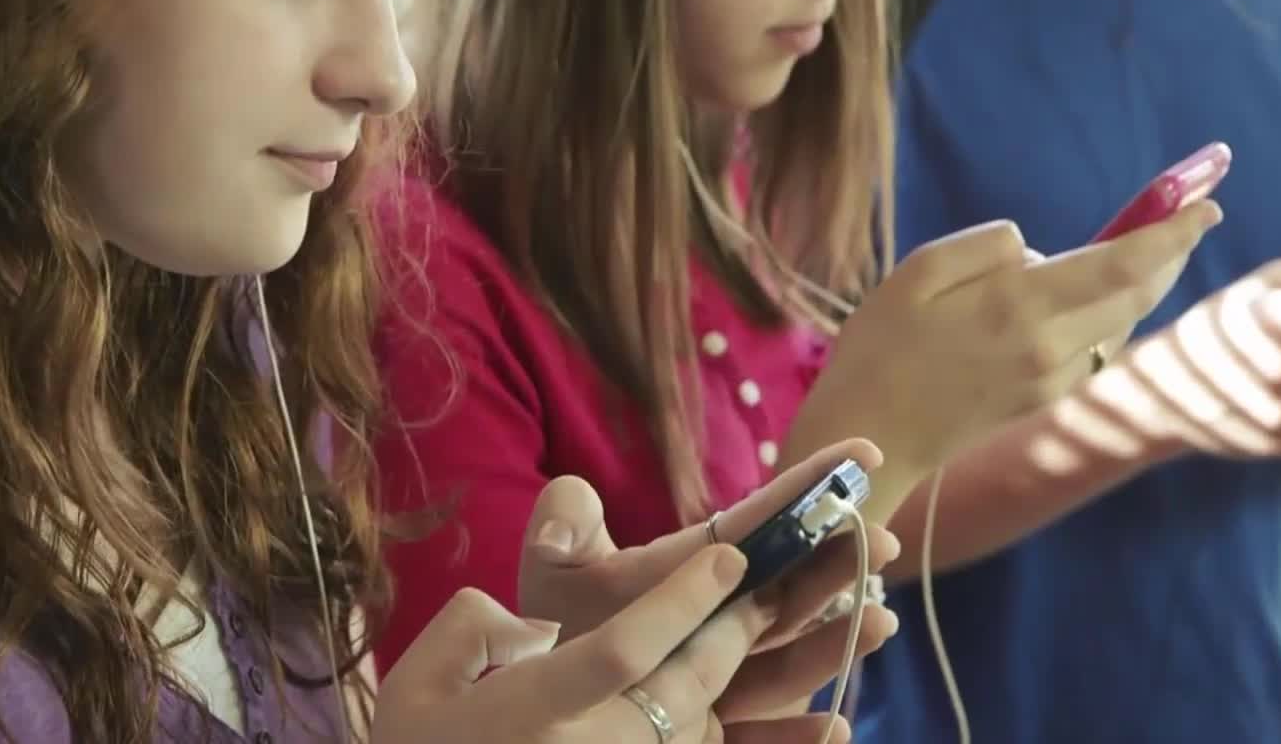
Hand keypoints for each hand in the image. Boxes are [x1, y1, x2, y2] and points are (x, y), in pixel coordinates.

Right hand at [373, 542, 845, 742]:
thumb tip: (529, 618)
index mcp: (537, 712)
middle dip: (760, 615)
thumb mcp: (418, 691)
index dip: (679, 600)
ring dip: (796, 672)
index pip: (621, 648)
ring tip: (863, 621)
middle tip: (817, 560)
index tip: (728, 554)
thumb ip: (472, 632)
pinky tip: (834, 728)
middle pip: (694, 677)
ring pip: (725, 719)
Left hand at [518, 440, 900, 722]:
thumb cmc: (557, 624)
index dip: (808, 486)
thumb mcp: (554, 569)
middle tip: (879, 541)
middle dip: (837, 561)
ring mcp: (722, 675)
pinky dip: (800, 735)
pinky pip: (761, 734)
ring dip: (836, 638)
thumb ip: (564, 527)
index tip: (863, 453)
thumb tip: (572, 500)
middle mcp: (721, 618)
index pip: (757, 521)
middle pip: (789, 585)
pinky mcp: (709, 730)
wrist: (541, 695)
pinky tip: (839, 729)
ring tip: (882, 619)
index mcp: (694, 568)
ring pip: (788, 656)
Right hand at [798, 202, 1220, 486]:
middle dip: (1171, 253)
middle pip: (1137, 295)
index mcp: (1021, 309)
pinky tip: (1095, 297)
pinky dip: (1107, 315)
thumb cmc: (880, 348)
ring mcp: (1052, 379)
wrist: (870, 439)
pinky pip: (1093, 346)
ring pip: (1119, 323)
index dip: (1172, 234)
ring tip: (1153, 246)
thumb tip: (1040, 252)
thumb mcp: (917, 271)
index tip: (1207, 204)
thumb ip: (988, 248)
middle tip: (1194, 214)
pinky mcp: (1044, 398)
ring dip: (1142, 284)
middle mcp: (1051, 348)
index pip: (1122, 266)